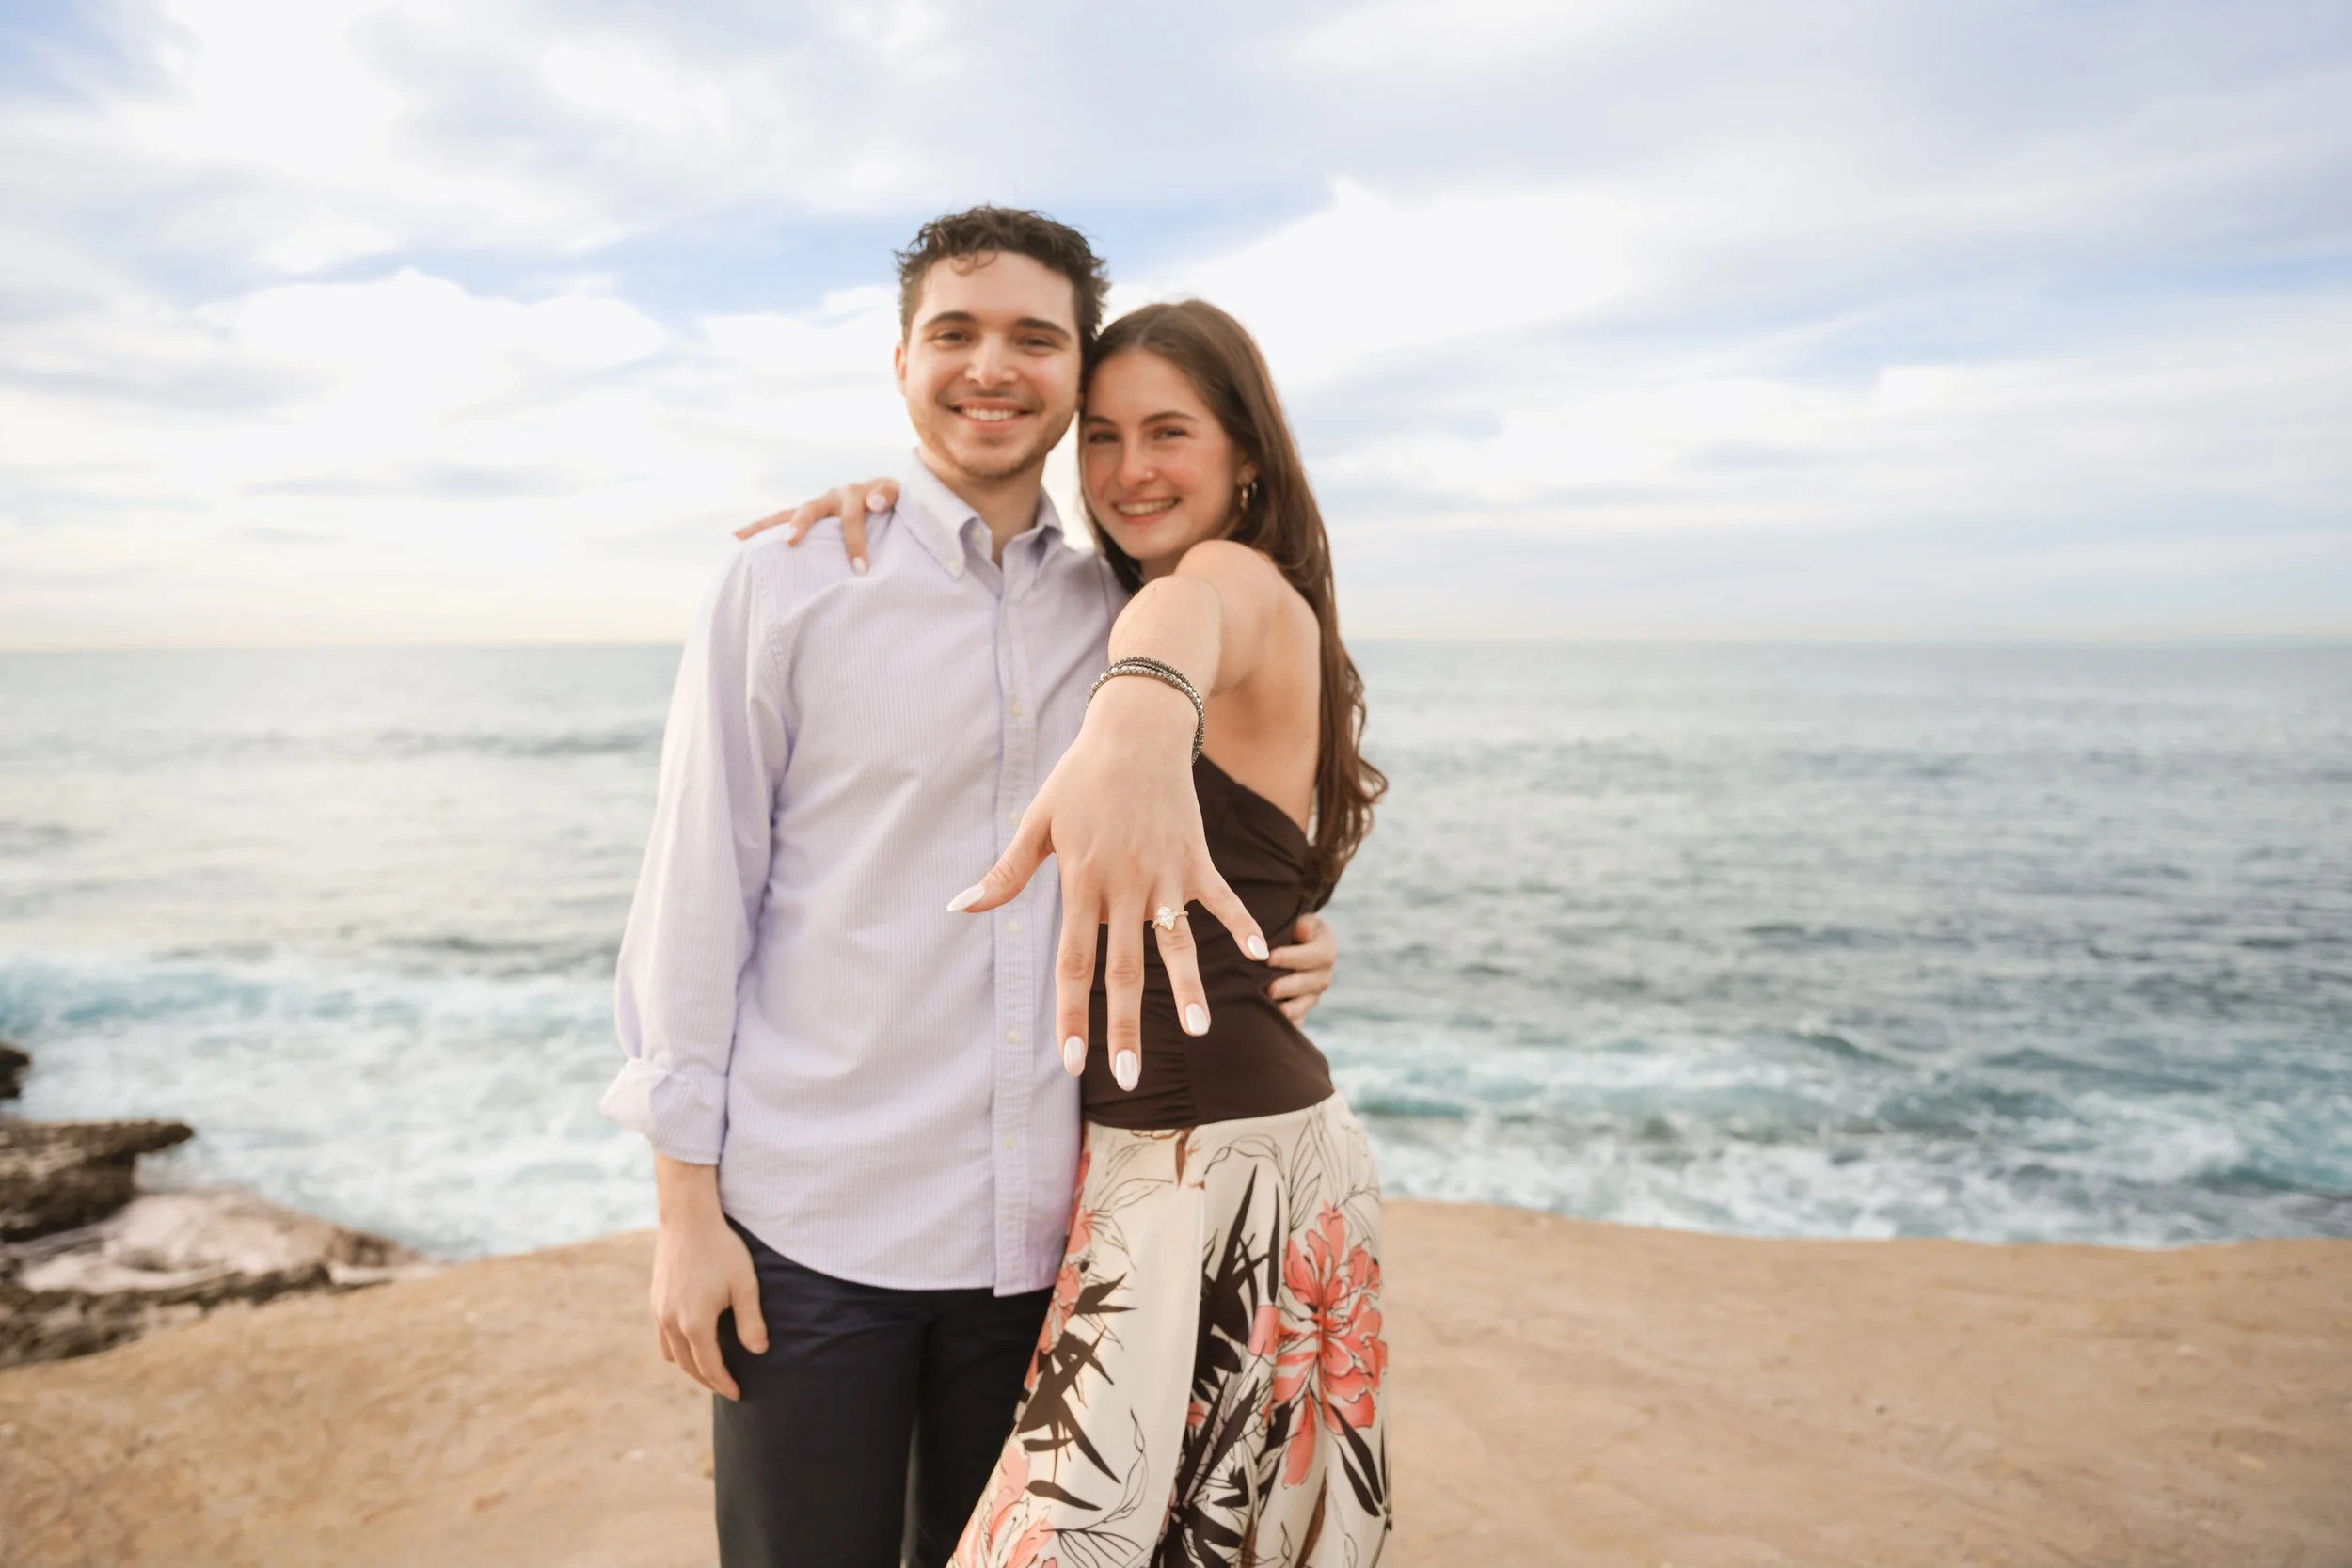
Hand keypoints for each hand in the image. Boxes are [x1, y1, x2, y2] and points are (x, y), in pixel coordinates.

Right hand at [649, 1159, 766, 1400]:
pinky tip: (691, 1343)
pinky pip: (661, 1337)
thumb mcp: (744, 1285)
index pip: (710, 1366)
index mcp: (695, 1323)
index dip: (724, 1383)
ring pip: (672, 1354)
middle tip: (725, 1388)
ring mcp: (659, 1312)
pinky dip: (676, 1349)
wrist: (688, 1220)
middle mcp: (671, 1323)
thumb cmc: (721, 1250)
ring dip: (690, 1366)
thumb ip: (751, 1321)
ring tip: (709, 1369)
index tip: (737, 1394)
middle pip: (689, 1366)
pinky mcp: (654, 1301)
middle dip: (708, 1381)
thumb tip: (758, 1351)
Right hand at [735, 478, 899, 574]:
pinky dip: (761, 528)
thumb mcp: (900, 497)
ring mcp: (816, 506)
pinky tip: (739, 539)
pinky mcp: (807, 516)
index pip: (852, 518)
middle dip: (800, 525)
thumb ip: (890, 496)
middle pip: (810, 510)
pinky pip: (781, 520)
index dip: (855, 542)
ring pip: (786, 513)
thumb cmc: (894, 502)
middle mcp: (830, 498)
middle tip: (791, 541)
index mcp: (853, 495)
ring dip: (766, 526)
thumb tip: (875, 502)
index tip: (861, 569)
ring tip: (742, 538)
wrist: (887, 494)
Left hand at [948, 677, 1266, 1092]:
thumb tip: (958, 908)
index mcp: (1081, 883)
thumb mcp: (1036, 824)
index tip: (1072, 1061)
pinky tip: (1260, 956)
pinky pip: (1221, 899)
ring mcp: (1165, 874)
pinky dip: (1239, 924)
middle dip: (1125, 1026)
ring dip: (1189, 990)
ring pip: (1176, 944)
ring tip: (1199, 1033)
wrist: (1135, 729)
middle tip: (1127, 1077)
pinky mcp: (1196, 858)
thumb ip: (1005, 874)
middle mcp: (1124, 886)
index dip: (1072, 1014)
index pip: (1074, 963)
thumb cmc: (1080, 778)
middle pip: (1125, 969)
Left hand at [1265, 913, 1335, 1022]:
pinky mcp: (1302, 1005)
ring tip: (1270, 1006)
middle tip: (1269, 989)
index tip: (1269, 958)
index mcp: (1324, 941)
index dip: (1295, 957)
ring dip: (1292, 1006)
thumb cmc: (1275, 921)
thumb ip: (1288, 920)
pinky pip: (1300, 1018)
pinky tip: (1272, 1023)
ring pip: (1310, 1001)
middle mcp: (1324, 967)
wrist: (1273, 939)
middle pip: (1317, 980)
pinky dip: (1288, 1021)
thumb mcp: (1284, 915)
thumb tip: (1299, 930)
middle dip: (1292, 985)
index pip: (1319, 953)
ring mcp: (1314, 989)